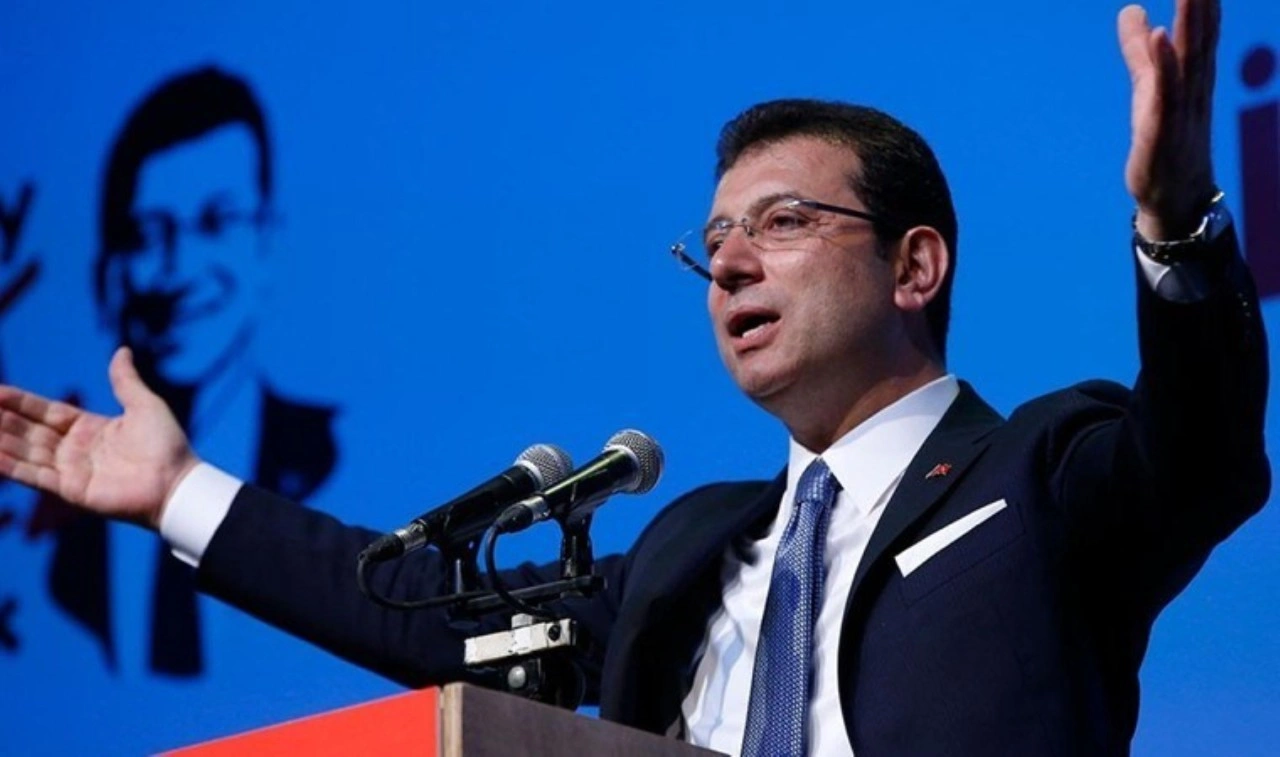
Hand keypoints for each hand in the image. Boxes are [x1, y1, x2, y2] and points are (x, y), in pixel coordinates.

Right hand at [0, 347, 197, 529]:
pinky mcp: (71, 490)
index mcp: (90, 428)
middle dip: (2, 420)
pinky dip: (11, 466)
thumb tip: (122, 350)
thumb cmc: (167, 445)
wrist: (177, 482)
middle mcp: (75, 449)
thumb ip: (125, 381)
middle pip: (29, 432)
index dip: (20, 402)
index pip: (45, 412)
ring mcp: (71, 471)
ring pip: (26, 452)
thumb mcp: (145, 405)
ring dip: (2, 441)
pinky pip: (35, 476)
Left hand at [1119, 0, 1219, 239]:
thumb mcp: (1148, 87)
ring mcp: (1180, 110)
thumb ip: (1140, 52)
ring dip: (1189, 25)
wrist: (1172, 194)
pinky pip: (1166, 94)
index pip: (1201, 31)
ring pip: (1188, 61)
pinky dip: (1165, 65)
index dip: (1204, 1)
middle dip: (1201, 5)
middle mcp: (1193, 89)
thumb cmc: (1164, 138)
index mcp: (1191, 77)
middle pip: (1199, 39)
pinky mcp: (1163, 129)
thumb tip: (1133, 11)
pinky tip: (1161, 37)